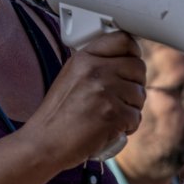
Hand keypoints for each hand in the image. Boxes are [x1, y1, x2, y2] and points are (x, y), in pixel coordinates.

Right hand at [26, 31, 145, 165]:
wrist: (43, 144)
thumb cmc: (58, 116)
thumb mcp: (71, 77)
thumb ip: (96, 65)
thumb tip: (126, 61)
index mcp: (84, 58)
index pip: (124, 40)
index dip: (133, 53)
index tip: (130, 66)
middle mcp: (94, 70)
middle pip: (138, 67)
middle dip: (134, 85)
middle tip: (120, 99)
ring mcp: (104, 91)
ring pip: (140, 94)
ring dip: (130, 108)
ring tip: (109, 116)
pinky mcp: (112, 114)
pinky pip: (136, 116)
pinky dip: (127, 127)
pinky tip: (109, 130)